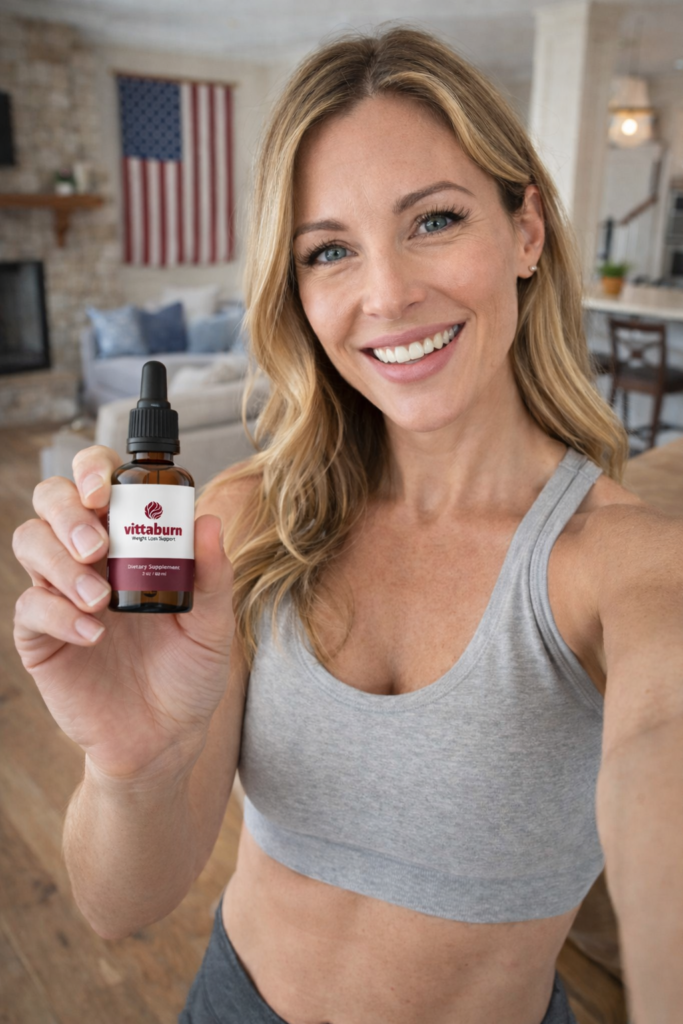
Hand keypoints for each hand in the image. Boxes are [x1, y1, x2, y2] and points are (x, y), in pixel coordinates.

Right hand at [12, 446, 234, 782]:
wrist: (166, 738)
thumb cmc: (189, 673)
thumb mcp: (213, 625)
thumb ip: (212, 576)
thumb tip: (206, 521)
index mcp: (130, 539)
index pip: (98, 481)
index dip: (93, 469)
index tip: (107, 488)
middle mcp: (88, 556)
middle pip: (51, 500)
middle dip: (66, 510)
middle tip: (98, 545)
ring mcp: (60, 592)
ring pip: (30, 541)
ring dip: (60, 561)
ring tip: (100, 599)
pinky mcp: (40, 635)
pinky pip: (31, 607)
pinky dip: (59, 614)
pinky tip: (95, 636)